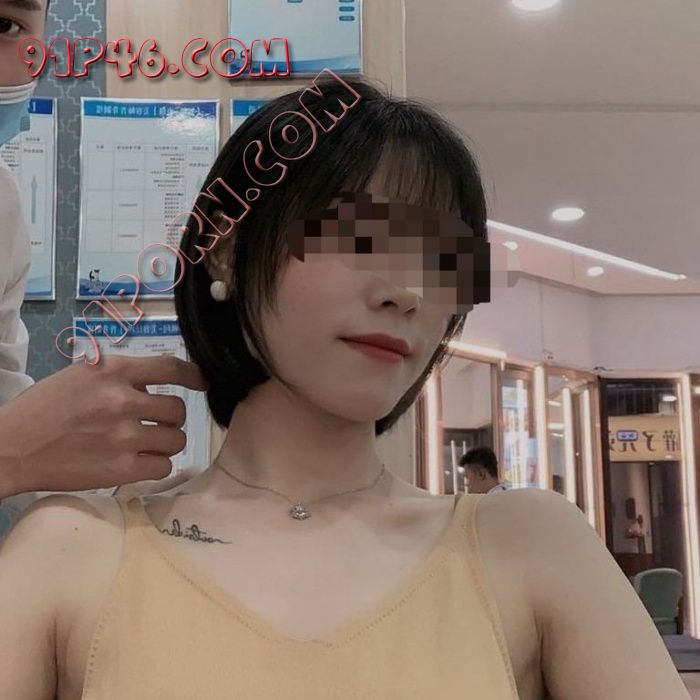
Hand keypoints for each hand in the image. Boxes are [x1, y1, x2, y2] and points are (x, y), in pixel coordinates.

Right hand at [0, 355, 207, 498]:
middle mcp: (122, 400)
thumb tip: (155, 384)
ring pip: (176, 439)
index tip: (202, 384)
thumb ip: (119, 376)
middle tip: (155, 424)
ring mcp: (123, 436)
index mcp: (112, 371)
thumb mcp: (81, 375)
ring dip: (167, 442)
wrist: (11, 447)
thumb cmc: (43, 409)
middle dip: (171, 418)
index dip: (194, 376)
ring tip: (147, 444)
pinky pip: (163, 467)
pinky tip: (140, 462)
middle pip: (178, 410)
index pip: (171, 367)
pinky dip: (156, 465)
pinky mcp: (120, 469)